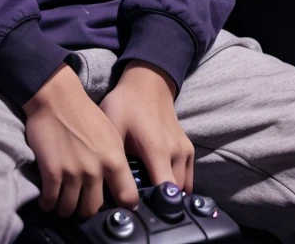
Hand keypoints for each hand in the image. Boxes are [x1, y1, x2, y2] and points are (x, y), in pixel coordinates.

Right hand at [23, 62, 138, 219]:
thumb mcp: (111, 134)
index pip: (128, 198)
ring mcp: (73, 172)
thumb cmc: (84, 113)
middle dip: (85, 209)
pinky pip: (50, 201)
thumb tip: (119, 186)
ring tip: (62, 203)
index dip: (123, 207)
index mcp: (114, 160)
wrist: (56, 97)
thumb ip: (116, 161)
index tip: (115, 208)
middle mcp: (95, 170)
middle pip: (92, 209)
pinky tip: (47, 201)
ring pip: (70, 209)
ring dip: (65, 208)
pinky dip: (48, 204)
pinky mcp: (52, 172)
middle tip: (79, 203)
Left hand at [99, 61, 193, 193]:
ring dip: (168, 195)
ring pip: (183, 188)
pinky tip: (158, 185)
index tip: (139, 210)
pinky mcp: (188, 149)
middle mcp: (176, 153)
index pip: (165, 191)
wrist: (148, 83)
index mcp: (157, 150)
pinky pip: (188, 178)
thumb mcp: (112, 126)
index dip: (154, 206)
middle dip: (159, 203)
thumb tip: (105, 187)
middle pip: (174, 194)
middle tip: (139, 205)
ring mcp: (185, 151)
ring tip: (147, 197)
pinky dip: (176, 186)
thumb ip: (112, 157)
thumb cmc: (126, 104)